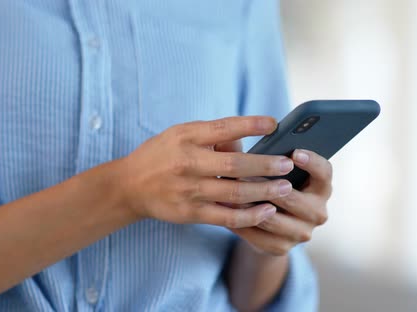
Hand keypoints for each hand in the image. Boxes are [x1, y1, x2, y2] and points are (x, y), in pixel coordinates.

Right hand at [116, 116, 295, 227]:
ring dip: (264, 191)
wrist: (129, 186)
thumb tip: (247, 135)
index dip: (250, 125)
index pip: (223, 128)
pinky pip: (226, 217)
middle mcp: (188, 162)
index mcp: (186, 137)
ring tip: (285, 188)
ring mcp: (189, 190)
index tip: (274, 124)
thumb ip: (211, 134)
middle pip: (234, 164)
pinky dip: (249, 216)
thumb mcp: (180, 134)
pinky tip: (266, 211)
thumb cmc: (161, 155)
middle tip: (287, 164)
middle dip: (265, 165)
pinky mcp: (190, 213)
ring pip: (234, 193)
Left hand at [227, 146, 331, 255]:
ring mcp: (301, 233)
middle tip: (243, 173)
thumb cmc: (271, 185)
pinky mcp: (282, 248)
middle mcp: (317, 212)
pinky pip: (258, 236)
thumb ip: (260, 154)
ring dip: (249, 206)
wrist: (268, 226)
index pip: (324, 173)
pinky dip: (241, 223)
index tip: (295, 152)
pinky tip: (225, 211)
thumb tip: (233, 139)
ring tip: (229, 193)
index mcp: (321, 188)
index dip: (312, 163)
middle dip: (267, 185)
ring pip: (273, 219)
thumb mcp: (272, 170)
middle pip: (294, 199)